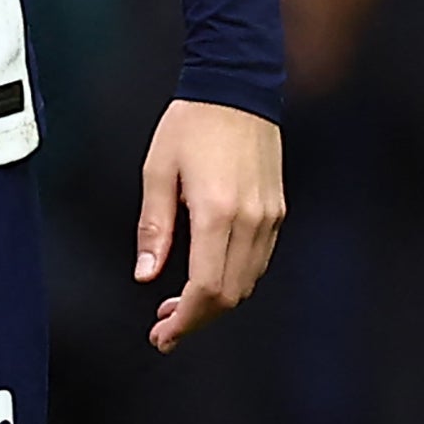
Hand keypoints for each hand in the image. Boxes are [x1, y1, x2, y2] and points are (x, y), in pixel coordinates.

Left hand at [135, 99, 285, 351]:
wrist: (236, 88)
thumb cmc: (192, 124)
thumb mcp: (157, 172)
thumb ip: (154, 227)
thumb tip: (146, 274)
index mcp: (216, 212)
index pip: (206, 288)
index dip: (184, 321)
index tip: (163, 334)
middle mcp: (250, 221)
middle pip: (229, 295)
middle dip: (197, 319)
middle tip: (165, 327)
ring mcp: (268, 218)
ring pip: (246, 282)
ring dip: (215, 302)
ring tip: (179, 305)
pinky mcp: (276, 211)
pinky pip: (257, 261)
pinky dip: (233, 280)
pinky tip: (207, 276)